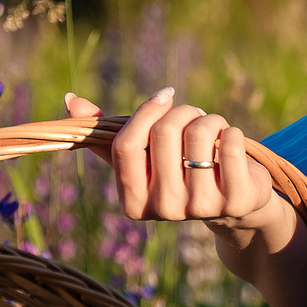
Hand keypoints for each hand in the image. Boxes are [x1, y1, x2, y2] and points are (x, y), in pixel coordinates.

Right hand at [67, 88, 277, 230]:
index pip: (125, 145)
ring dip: (209, 119)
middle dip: (182, 112)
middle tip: (194, 117)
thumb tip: (70, 99)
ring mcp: (200, 208)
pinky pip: (230, 143)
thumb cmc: (180, 172)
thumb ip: (108, 133)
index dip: (145, 112)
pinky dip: (231, 132)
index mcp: (132, 202)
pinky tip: (230, 143)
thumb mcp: (144, 157)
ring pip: (198, 133)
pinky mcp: (236, 201)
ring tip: (213, 130)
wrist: (234, 206)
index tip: (164, 96)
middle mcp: (164, 210)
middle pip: (163, 133)